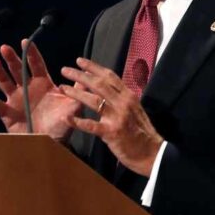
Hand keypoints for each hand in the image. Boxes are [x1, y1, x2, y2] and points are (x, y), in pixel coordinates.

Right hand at [0, 40, 82, 141]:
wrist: (51, 145)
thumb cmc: (62, 125)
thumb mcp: (73, 108)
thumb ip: (77, 93)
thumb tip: (85, 78)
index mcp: (43, 84)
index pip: (36, 65)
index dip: (30, 54)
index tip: (25, 41)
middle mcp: (28, 89)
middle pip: (18, 70)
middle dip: (12, 58)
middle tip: (5, 47)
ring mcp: (16, 100)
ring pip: (5, 83)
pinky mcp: (8, 114)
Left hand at [59, 57, 163, 176]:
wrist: (152, 153)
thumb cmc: (142, 132)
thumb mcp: (134, 109)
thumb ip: (121, 98)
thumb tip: (107, 88)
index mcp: (128, 96)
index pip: (109, 76)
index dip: (94, 67)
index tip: (80, 61)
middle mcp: (123, 103)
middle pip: (99, 84)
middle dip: (80, 75)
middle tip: (65, 70)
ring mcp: (118, 117)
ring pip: (94, 100)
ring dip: (76, 93)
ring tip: (63, 87)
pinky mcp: (112, 132)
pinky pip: (92, 125)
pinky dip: (78, 122)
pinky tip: (67, 118)